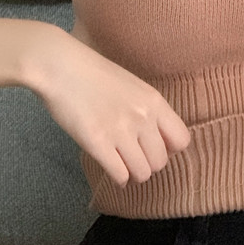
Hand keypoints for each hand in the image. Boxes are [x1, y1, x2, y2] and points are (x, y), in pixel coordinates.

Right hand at [30, 34, 190, 186]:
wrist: (61, 66)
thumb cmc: (94, 74)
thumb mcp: (132, 86)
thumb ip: (146, 109)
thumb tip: (156, 139)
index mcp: (154, 101)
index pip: (182, 140)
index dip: (170, 148)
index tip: (154, 146)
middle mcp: (143, 117)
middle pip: (161, 161)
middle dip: (148, 164)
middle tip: (134, 158)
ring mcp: (121, 131)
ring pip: (142, 173)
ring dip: (132, 172)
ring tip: (122, 164)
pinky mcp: (98, 143)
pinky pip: (120, 175)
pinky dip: (117, 178)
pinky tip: (111, 168)